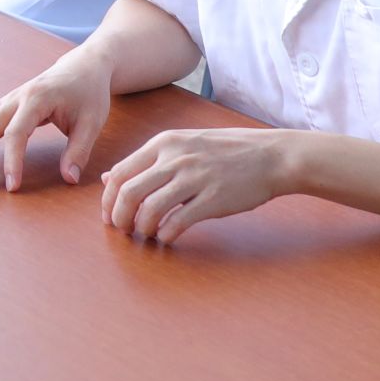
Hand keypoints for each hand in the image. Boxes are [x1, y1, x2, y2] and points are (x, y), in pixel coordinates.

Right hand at [0, 48, 113, 191]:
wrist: (82, 67)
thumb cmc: (88, 94)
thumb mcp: (92, 122)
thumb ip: (79, 151)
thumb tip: (68, 179)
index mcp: (37, 99)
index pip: (16, 133)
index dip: (12, 161)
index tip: (12, 187)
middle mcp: (16, 97)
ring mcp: (6, 100)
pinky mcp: (4, 105)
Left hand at [99, 128, 299, 244]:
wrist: (271, 156)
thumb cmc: (225, 151)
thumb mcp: (183, 144)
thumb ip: (146, 160)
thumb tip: (108, 178)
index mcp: (164, 143)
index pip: (121, 173)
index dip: (108, 199)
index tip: (109, 215)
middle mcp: (176, 158)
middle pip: (129, 193)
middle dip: (119, 217)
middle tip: (123, 230)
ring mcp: (195, 178)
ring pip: (149, 209)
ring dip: (141, 228)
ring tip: (146, 234)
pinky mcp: (213, 199)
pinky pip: (177, 222)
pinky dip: (166, 234)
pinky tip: (167, 237)